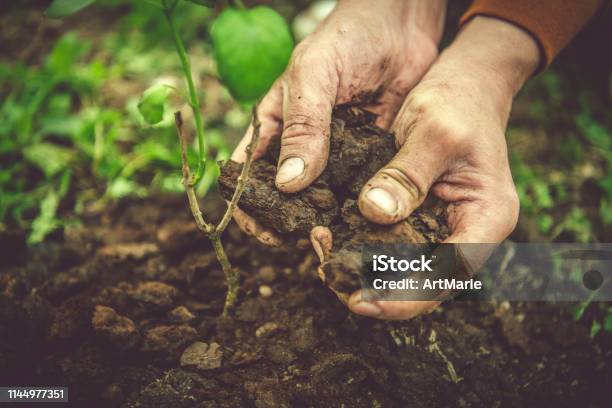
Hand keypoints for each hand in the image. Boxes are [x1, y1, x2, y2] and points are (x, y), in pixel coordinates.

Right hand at [231, 0, 446, 243]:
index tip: (264, 231)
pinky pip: (361, 190)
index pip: (248, 176)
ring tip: (338, 239)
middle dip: (289, 222)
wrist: (403, 26)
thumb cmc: (347, 39)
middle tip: (308, 240)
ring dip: (327, 221)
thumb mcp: (314, 75)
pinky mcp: (369, 160)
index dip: (249, 207)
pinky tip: (368, 224)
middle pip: (285, 198)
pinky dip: (361, 209)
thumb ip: (302, 126)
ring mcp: (336, 157)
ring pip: (323, 201)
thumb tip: (287, 184)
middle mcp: (302, 148)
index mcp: (275, 127)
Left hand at [314, 16, 540, 319]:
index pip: (447, 276)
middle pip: (423, 284)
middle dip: (375, 287)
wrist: (465, 84)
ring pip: (402, 269)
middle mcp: (467, 233)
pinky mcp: (419, 217)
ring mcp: (443, 228)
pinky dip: (360, 245)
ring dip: (362, 269)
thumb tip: (373, 213)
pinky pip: (389, 244)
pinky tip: (329, 234)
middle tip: (328, 273)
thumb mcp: (434, 132)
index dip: (405, 297)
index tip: (361, 301)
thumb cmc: (460, 102)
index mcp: (486, 219)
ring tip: (322, 251)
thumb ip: (406, 175)